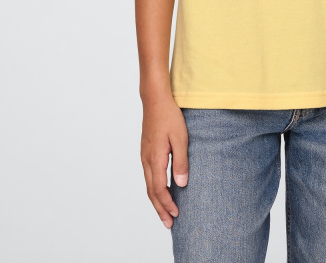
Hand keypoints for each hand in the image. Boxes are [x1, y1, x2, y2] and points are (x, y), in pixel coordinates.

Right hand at [141, 95, 188, 229]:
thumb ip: (180, 161)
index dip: (168, 203)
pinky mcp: (146, 152)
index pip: (159, 188)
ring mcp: (144, 156)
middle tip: (169, 224)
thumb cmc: (169, 116)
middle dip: (160, 209)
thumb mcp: (180, 137)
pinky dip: (154, 189)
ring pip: (148, 185)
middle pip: (151, 191)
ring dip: (156, 200)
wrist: (154, 99)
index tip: (176, 214)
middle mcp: (146, 160)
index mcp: (155, 158)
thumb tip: (181, 184)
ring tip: (165, 212)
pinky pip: (148, 176)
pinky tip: (161, 191)